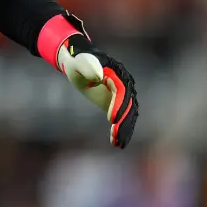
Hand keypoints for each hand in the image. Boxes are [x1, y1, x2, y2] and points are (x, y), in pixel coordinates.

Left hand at [57, 34, 138, 148]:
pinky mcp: (119, 102)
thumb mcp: (77, 64)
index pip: (121, 90)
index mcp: (116, 72)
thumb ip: (87, 67)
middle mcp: (124, 82)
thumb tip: (99, 76)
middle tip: (115, 136)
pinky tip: (117, 142)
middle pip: (129, 104)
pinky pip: (125, 116)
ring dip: (125, 129)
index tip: (112, 120)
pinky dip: (122, 129)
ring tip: (118, 144)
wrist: (79, 63)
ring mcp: (124, 93)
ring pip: (129, 113)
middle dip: (123, 121)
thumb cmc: (76, 63)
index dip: (118, 105)